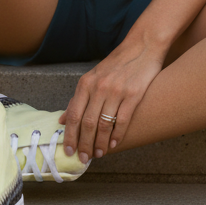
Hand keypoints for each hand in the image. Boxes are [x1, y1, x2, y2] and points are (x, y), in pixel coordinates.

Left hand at [59, 36, 164, 164]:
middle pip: (87, 123)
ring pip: (104, 125)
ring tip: (98, 153)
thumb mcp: (93, 77)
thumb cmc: (116, 63)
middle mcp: (99, 87)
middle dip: (84, 144)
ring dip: (100, 143)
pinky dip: (117, 135)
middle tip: (84, 158)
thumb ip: (78, 98)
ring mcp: (117, 91)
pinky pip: (123, 121)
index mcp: (86, 83)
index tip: (68, 150)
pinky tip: (114, 144)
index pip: (74, 115)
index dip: (70, 135)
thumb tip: (62, 119)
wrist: (142, 46)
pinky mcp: (133, 95)